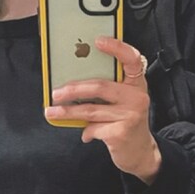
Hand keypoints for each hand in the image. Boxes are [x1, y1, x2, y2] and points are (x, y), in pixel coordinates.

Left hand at [45, 37, 161, 183]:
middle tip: (56, 92)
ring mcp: (130, 115)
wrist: (141, 152)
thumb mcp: (124, 102)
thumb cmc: (127, 123)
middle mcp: (137, 97)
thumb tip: (74, 84)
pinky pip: (93, 128)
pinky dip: (86, 131)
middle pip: (100, 86)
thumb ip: (109, 90)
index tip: (98, 41)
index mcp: (137, 84)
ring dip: (68, 111)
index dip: (116, 47)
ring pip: (91, 109)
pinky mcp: (121, 133)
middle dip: (73, 89)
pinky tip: (85, 134)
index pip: (131, 59)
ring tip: (53, 111)